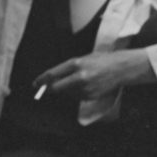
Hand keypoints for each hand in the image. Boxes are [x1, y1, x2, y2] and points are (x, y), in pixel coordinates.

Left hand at [33, 49, 153, 102]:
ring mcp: (86, 88)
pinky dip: (75, 93)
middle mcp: (80, 76)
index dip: (42, 80)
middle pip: (57, 88)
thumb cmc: (101, 60)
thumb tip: (54, 79)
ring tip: (75, 81)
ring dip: (65, 91)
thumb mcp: (83, 59)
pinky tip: (84, 86)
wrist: (121, 68)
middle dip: (49, 89)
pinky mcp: (92, 96)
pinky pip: (77, 97)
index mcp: (76, 63)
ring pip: (67, 93)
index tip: (35, 83)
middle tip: (44, 88)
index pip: (53, 74)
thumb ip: (69, 68)